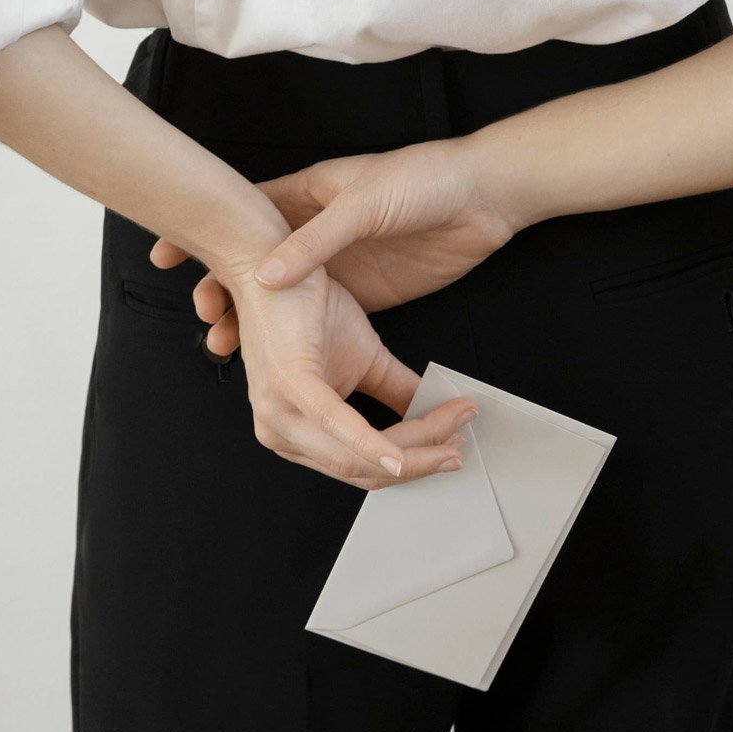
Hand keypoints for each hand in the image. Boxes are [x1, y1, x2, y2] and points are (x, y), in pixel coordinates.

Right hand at [151, 138, 518, 354]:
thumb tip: (268, 277)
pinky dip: (301, 346)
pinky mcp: (366, 300)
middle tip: (205, 320)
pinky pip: (324, 328)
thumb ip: (318, 239)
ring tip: (230, 348)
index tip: (165, 256)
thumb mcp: (365, 202)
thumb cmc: (427, 180)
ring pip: (283, 305)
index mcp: (306, 200)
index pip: (243, 220)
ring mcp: (338, 272)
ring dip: (257, 326)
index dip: (205, 238)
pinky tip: (282, 363)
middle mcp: (315, 238)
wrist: (485, 197)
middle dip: (225, 294)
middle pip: (254, 269)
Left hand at [220, 254, 477, 487]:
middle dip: (422, 460)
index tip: (453, 440)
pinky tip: (401, 456)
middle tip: (460, 442)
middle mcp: (280, 432)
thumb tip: (440, 412)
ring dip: (414, 447)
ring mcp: (279, 411)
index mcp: (295, 433)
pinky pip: (337, 423)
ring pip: (357, 455)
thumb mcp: (366, 360)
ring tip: (452, 428)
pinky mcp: (288, 382)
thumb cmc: (306, 308)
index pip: (363, 465)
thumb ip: (398, 392)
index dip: (414, 459)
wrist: (272, 263)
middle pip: (364, 468)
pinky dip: (374, 443)